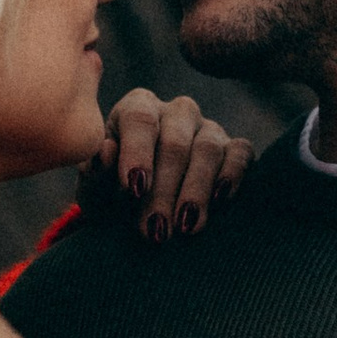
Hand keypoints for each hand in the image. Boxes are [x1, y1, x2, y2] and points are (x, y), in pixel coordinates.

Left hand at [94, 87, 253, 243]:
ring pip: (208, 149)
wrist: (140, 214)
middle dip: (164, 189)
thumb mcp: (97, 187)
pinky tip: (219, 201)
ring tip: (185, 227)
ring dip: (195, 191)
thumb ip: (96, 170)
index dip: (137, 153)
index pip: (140, 120)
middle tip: (155, 229)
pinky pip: (240, 154)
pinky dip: (232, 176)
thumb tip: (106, 152)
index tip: (133, 189)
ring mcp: (209, 128)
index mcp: (138, 108)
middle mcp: (176, 113)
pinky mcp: (235, 149)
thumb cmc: (112, 194)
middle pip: (175, 141)